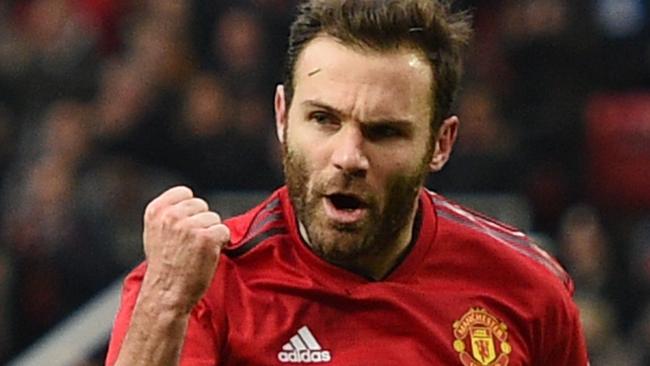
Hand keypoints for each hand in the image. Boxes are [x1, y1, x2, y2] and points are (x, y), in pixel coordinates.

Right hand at [141, 186, 229, 313]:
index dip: (190, 210)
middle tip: (190, 246)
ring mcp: (190, 226)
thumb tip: (192, 202)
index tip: (185, 227)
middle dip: (201, 223)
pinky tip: (206, 256)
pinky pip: (224, 231)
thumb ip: (170, 215)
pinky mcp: (207, 237)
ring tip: (196, 253)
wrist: (166, 294)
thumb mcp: (156, 233)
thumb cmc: (164, 268)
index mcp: (156, 211)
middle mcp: (172, 215)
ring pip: (214, 219)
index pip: (184, 193)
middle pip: (202, 205)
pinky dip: (221, 244)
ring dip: (211, 234)